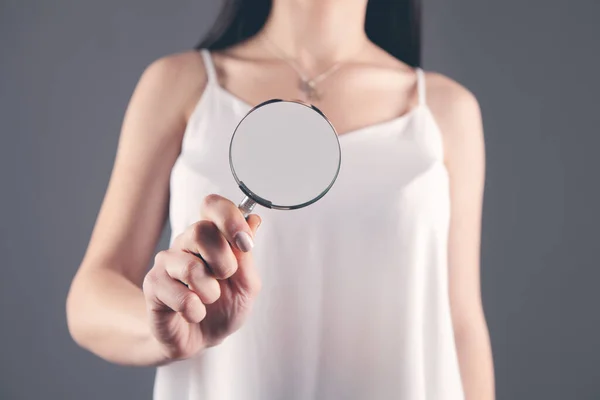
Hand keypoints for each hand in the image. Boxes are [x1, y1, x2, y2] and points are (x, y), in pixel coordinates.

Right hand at [142, 194, 261, 361]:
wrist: (201, 340)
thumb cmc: (224, 308)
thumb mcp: (246, 285)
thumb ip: (247, 256)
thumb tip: (253, 220)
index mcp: (211, 236)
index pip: (212, 205)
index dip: (230, 218)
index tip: (245, 243)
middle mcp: (185, 243)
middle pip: (201, 231)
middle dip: (224, 262)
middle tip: (225, 278)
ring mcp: (166, 262)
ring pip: (191, 267)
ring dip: (210, 292)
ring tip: (208, 300)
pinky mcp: (153, 286)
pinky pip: (180, 296)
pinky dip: (196, 311)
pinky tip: (194, 313)